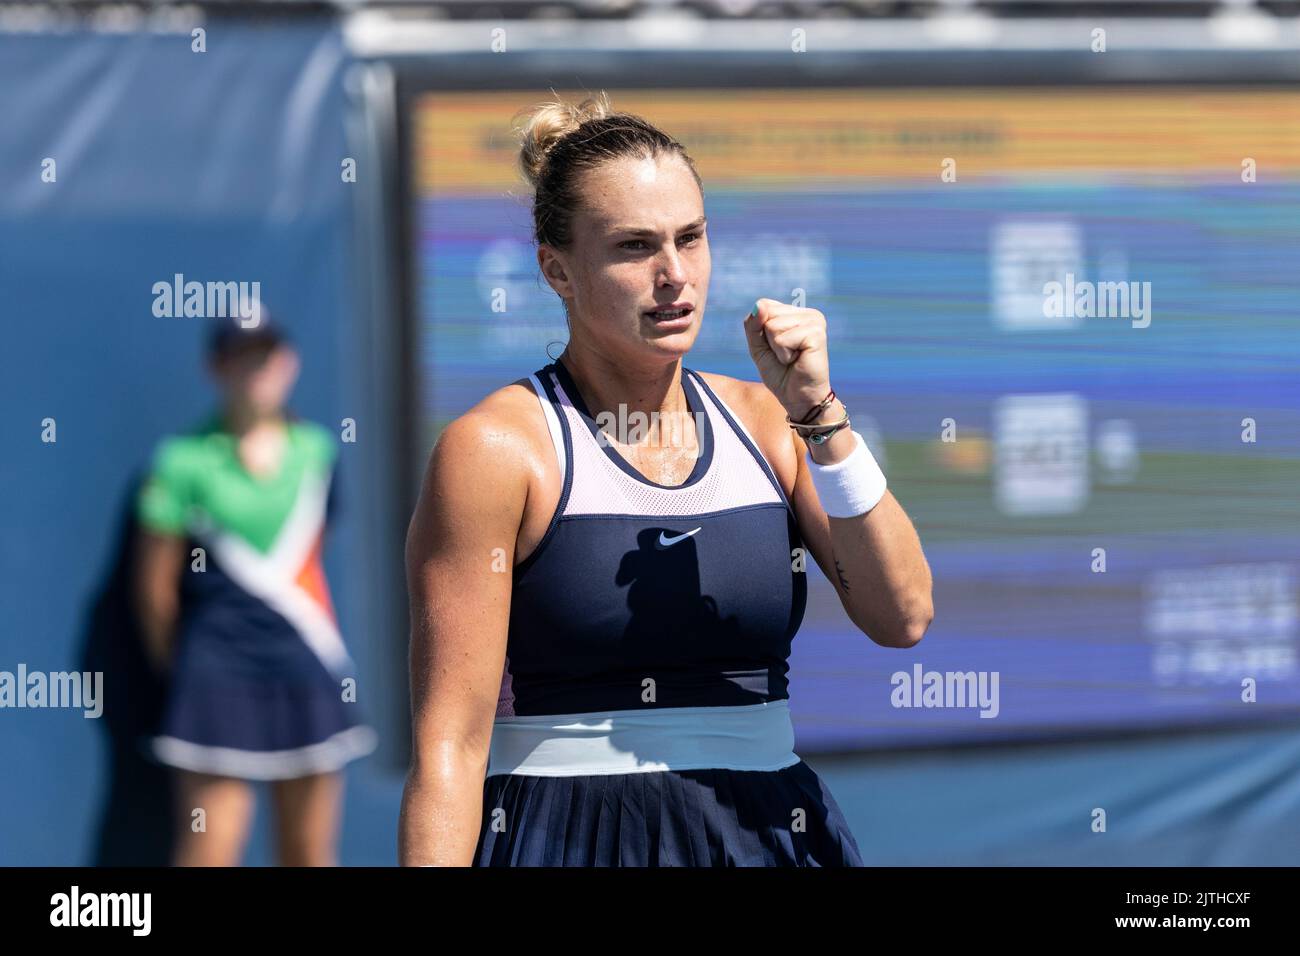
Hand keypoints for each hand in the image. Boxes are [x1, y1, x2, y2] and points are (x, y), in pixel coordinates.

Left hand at [742, 298, 832, 418]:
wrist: (798, 398)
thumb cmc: (780, 373)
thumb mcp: (758, 346)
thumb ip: (754, 324)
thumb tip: (760, 305)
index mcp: (797, 313)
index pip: (765, 305)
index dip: (761, 330)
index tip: (776, 347)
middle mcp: (808, 314)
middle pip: (768, 313)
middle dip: (769, 340)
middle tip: (785, 355)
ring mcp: (815, 322)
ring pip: (773, 326)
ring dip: (777, 349)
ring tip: (792, 358)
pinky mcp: (816, 334)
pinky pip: (782, 339)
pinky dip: (784, 355)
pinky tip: (798, 360)